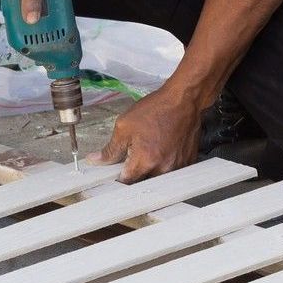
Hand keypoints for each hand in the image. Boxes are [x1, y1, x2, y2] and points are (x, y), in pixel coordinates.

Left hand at [89, 84, 203, 183]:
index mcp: (145, 161)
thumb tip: (95, 161)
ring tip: (150, 151)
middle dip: (136, 174)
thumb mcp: (125, 126)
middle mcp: (163, 169)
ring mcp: (177, 167)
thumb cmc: (155, 109)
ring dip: (150, 171)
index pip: (126, 183)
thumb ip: (110, 150)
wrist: (184, 99)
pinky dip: (165, 166)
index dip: (119, 178)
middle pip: (143, 183)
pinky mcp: (187, 163)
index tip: (118, 170)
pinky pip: (172, 172)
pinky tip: (163, 150)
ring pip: (158, 179)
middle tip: (134, 157)